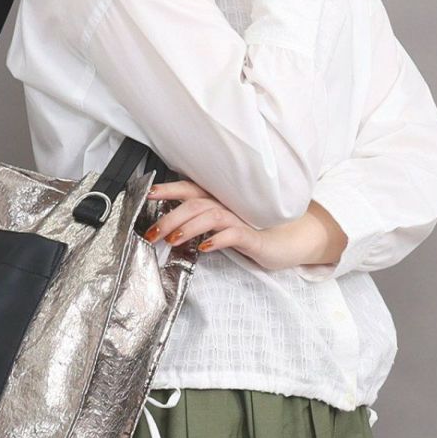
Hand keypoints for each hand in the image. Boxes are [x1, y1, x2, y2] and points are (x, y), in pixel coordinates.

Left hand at [143, 180, 338, 272]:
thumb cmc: (252, 233)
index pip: (190, 190)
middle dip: (170, 217)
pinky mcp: (253, 237)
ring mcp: (241, 220)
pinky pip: (234, 234)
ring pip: (210, 215)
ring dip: (188, 227)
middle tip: (152, 233)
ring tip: (173, 240)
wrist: (288, 242)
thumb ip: (198, 225)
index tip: (148, 194)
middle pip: (194, 204)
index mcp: (218, 201)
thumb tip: (168, 232)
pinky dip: (217, 239)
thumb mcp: (220, 228)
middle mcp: (228, 206)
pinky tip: (205, 247)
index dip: (169, 190)